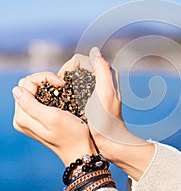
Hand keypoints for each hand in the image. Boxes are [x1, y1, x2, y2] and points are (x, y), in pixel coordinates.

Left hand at [12, 72, 94, 165]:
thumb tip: (16, 90)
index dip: (45, 78)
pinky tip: (60, 96)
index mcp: (22, 117)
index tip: (62, 83)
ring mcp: (30, 119)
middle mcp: (22, 117)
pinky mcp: (38, 119)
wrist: (80, 150)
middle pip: (27, 86)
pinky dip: (49, 92)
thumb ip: (31, 104)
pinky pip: (38, 98)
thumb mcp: (52, 117)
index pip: (27, 84)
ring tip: (62, 89)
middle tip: (62, 84)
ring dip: (47, 86)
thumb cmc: (71, 134)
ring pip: (33, 90)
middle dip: (45, 80)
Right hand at [58, 48, 153, 179]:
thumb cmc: (107, 119)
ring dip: (66, 83)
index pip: (82, 60)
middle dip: (66, 75)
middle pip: (77, 68)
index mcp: (108, 75)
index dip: (70, 67)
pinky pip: (76, 89)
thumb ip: (103, 70)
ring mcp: (95, 89)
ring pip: (75, 78)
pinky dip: (68, 91)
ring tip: (60, 94)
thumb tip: (95, 50)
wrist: (110, 140)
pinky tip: (64, 100)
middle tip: (61, 89)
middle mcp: (102, 80)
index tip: (64, 81)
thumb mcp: (106, 93)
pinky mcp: (90, 99)